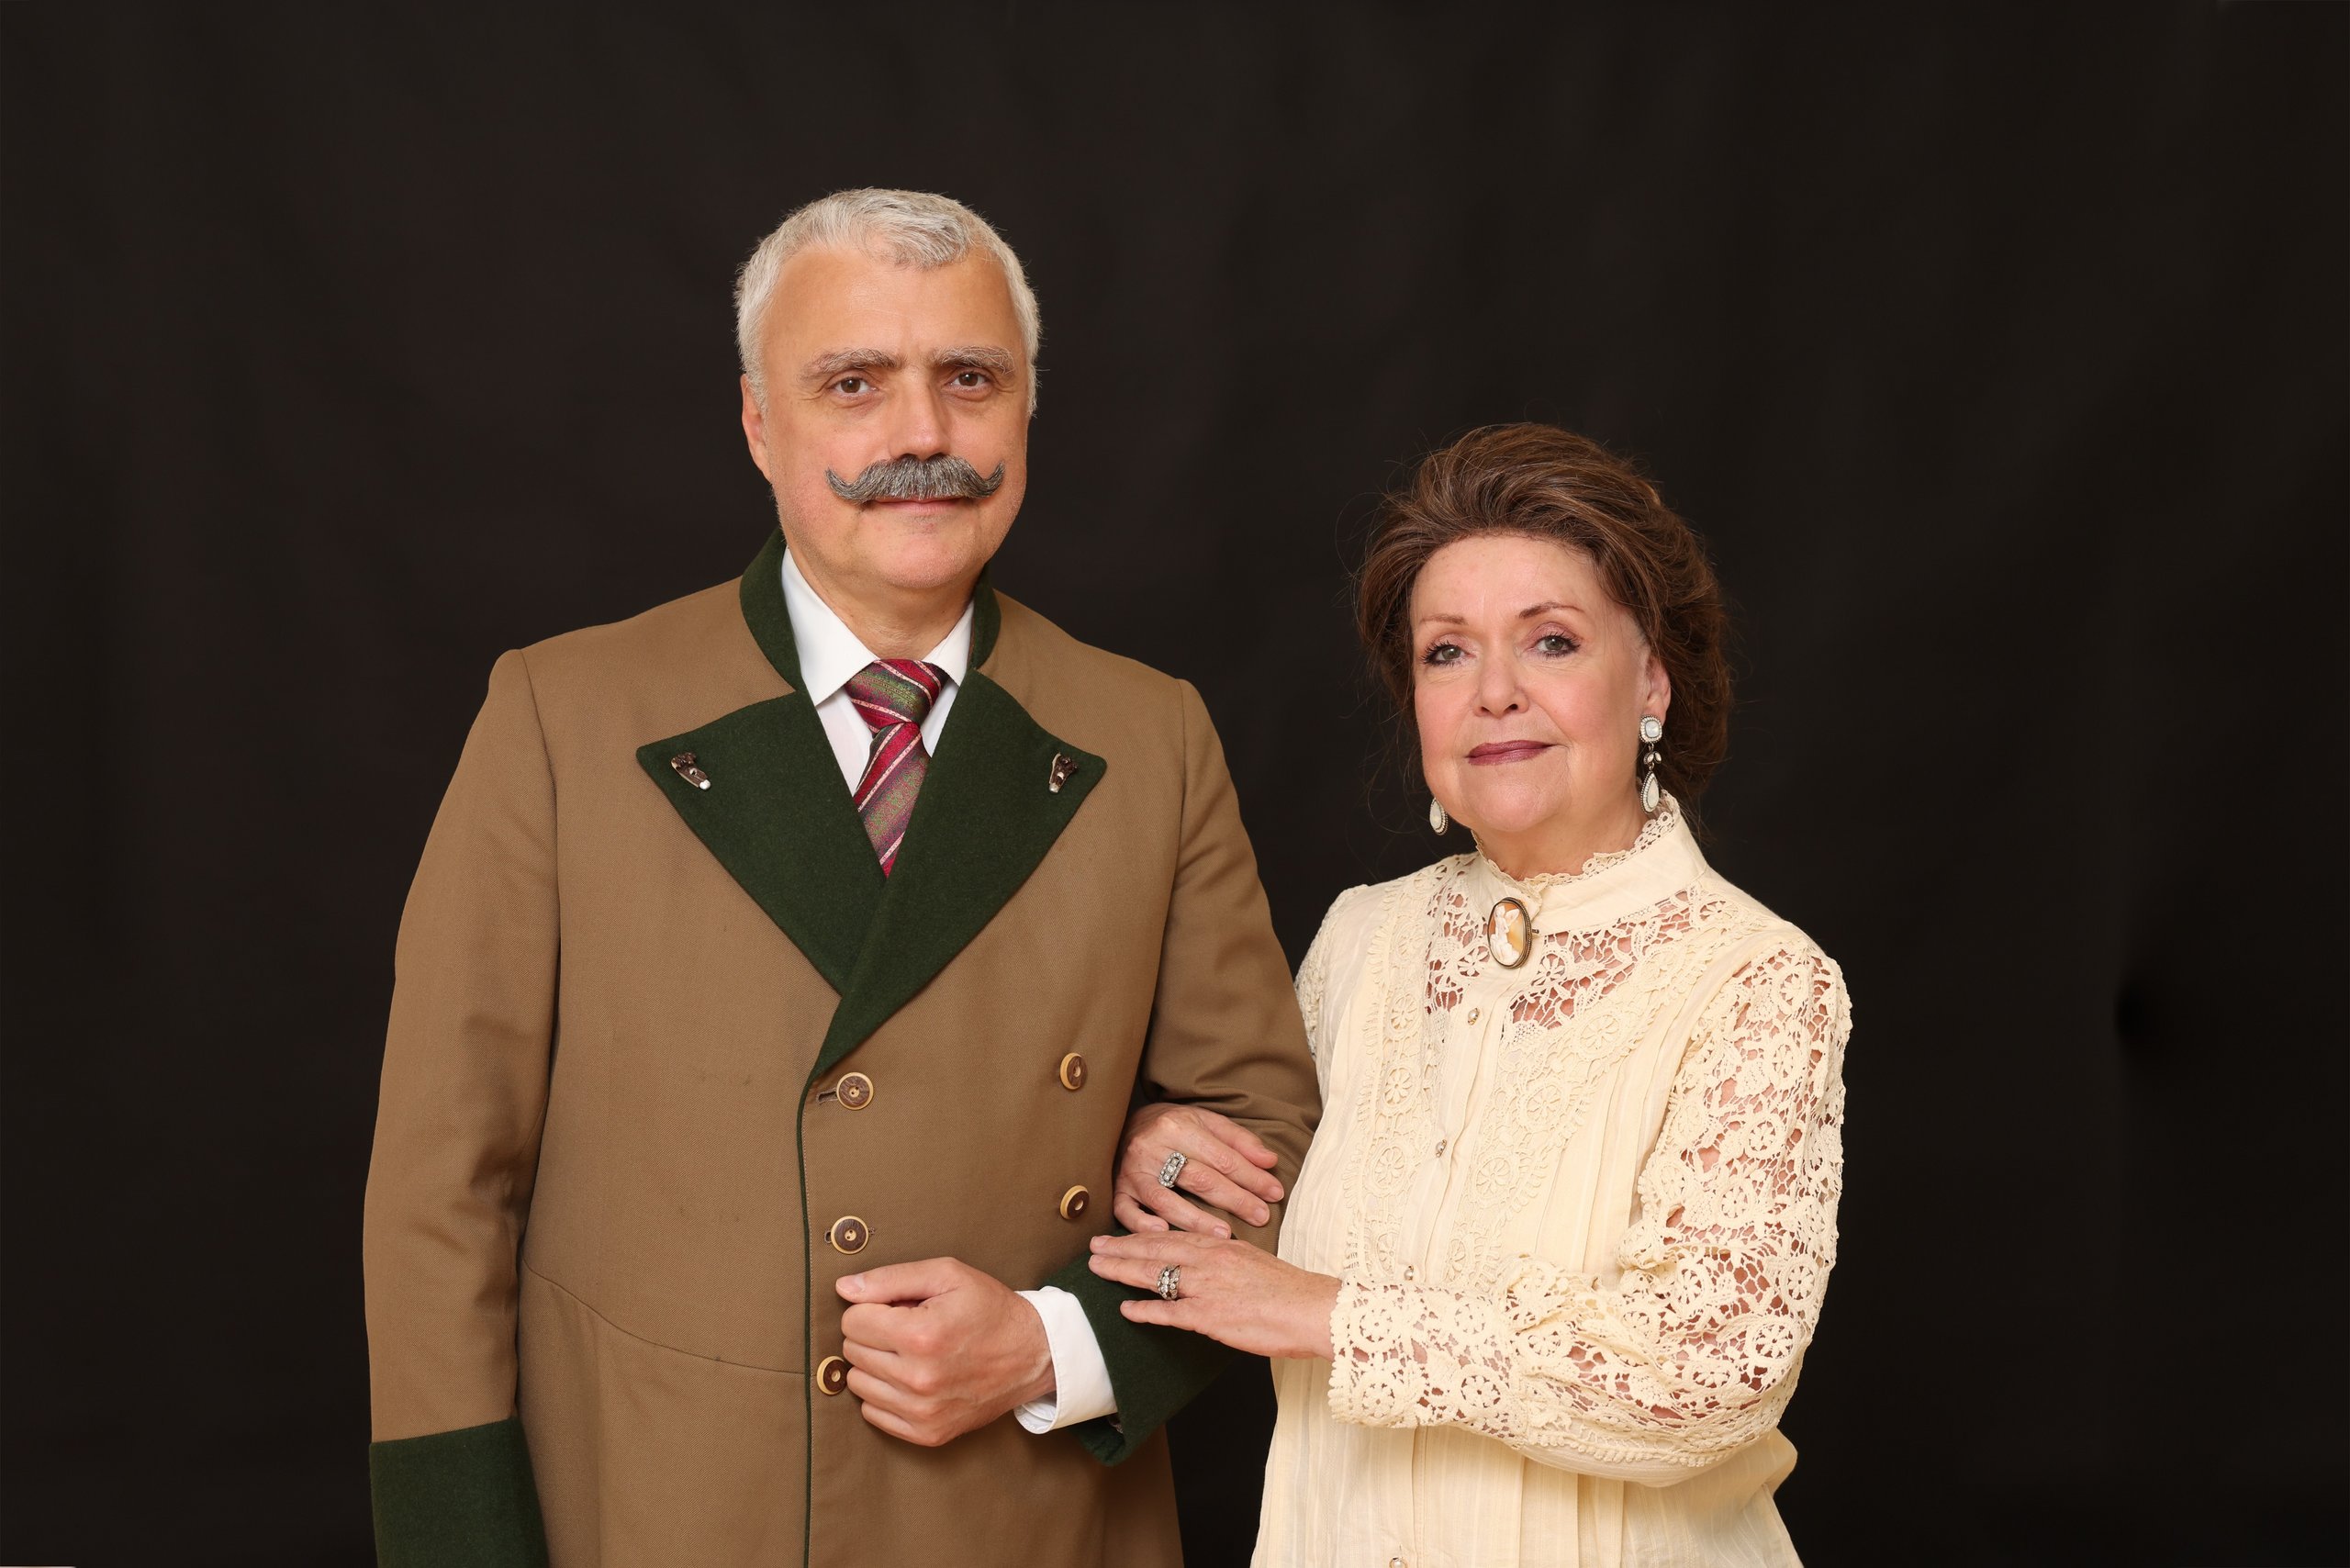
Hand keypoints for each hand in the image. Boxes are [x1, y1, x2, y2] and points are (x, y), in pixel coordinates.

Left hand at [835, 1258, 1054, 1445]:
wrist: (1034, 1354)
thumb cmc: (990, 1309)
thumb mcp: (947, 1275)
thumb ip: (890, 1278)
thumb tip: (844, 1289)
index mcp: (921, 1335)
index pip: (853, 1321)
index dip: (872, 1307)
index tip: (897, 1307)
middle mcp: (919, 1379)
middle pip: (852, 1351)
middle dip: (873, 1333)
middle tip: (907, 1327)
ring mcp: (922, 1412)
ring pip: (857, 1383)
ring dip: (875, 1364)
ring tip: (910, 1353)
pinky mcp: (928, 1434)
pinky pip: (873, 1414)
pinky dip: (884, 1393)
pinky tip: (910, 1378)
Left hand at [1087, 1230, 1338, 1360]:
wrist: (1314, 1310)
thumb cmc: (1291, 1292)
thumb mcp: (1255, 1263)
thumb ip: (1227, 1262)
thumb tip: (1210, 1266)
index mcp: (1221, 1246)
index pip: (1172, 1235)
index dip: (1141, 1234)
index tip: (1119, 1234)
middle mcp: (1210, 1260)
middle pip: (1155, 1249)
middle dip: (1120, 1248)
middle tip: (1094, 1247)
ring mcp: (1207, 1287)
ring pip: (1155, 1274)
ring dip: (1122, 1272)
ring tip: (1097, 1270)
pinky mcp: (1210, 1316)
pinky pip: (1169, 1312)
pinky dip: (1144, 1311)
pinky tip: (1125, 1310)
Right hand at [1113, 1103, 1284, 1237]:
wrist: (1126, 1123)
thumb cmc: (1174, 1126)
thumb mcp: (1207, 1122)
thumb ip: (1238, 1141)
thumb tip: (1270, 1162)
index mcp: (1178, 1126)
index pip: (1221, 1157)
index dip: (1251, 1177)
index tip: (1275, 1194)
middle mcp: (1153, 1147)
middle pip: (1199, 1179)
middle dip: (1235, 1200)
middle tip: (1262, 1218)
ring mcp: (1133, 1171)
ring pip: (1165, 1200)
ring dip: (1196, 1220)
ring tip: (1225, 1235)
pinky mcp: (1118, 1189)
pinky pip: (1126, 1210)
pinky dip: (1142, 1223)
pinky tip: (1163, 1233)